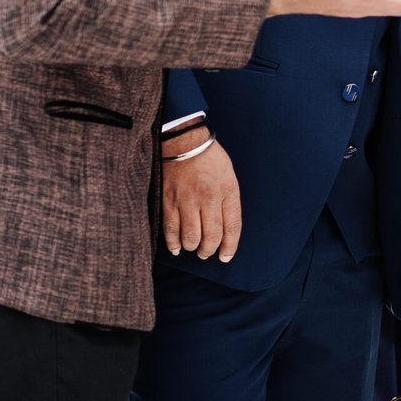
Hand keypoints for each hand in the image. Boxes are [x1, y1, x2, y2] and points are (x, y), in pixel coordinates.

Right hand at [161, 131, 241, 261]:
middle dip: (209, 250)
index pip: (232, 227)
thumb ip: (228, 201)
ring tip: (194, 248)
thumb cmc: (210, 159)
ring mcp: (187, 201)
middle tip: (207, 253)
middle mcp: (208, 198)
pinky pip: (171, 230)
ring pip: (191, 237)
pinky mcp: (168, 202)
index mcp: (227, 190)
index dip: (230, 246)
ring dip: (193, 247)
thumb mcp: (229, 176)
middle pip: (211, 236)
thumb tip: (225, 229)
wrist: (184, 142)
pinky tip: (177, 247)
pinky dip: (174, 243)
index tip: (226, 257)